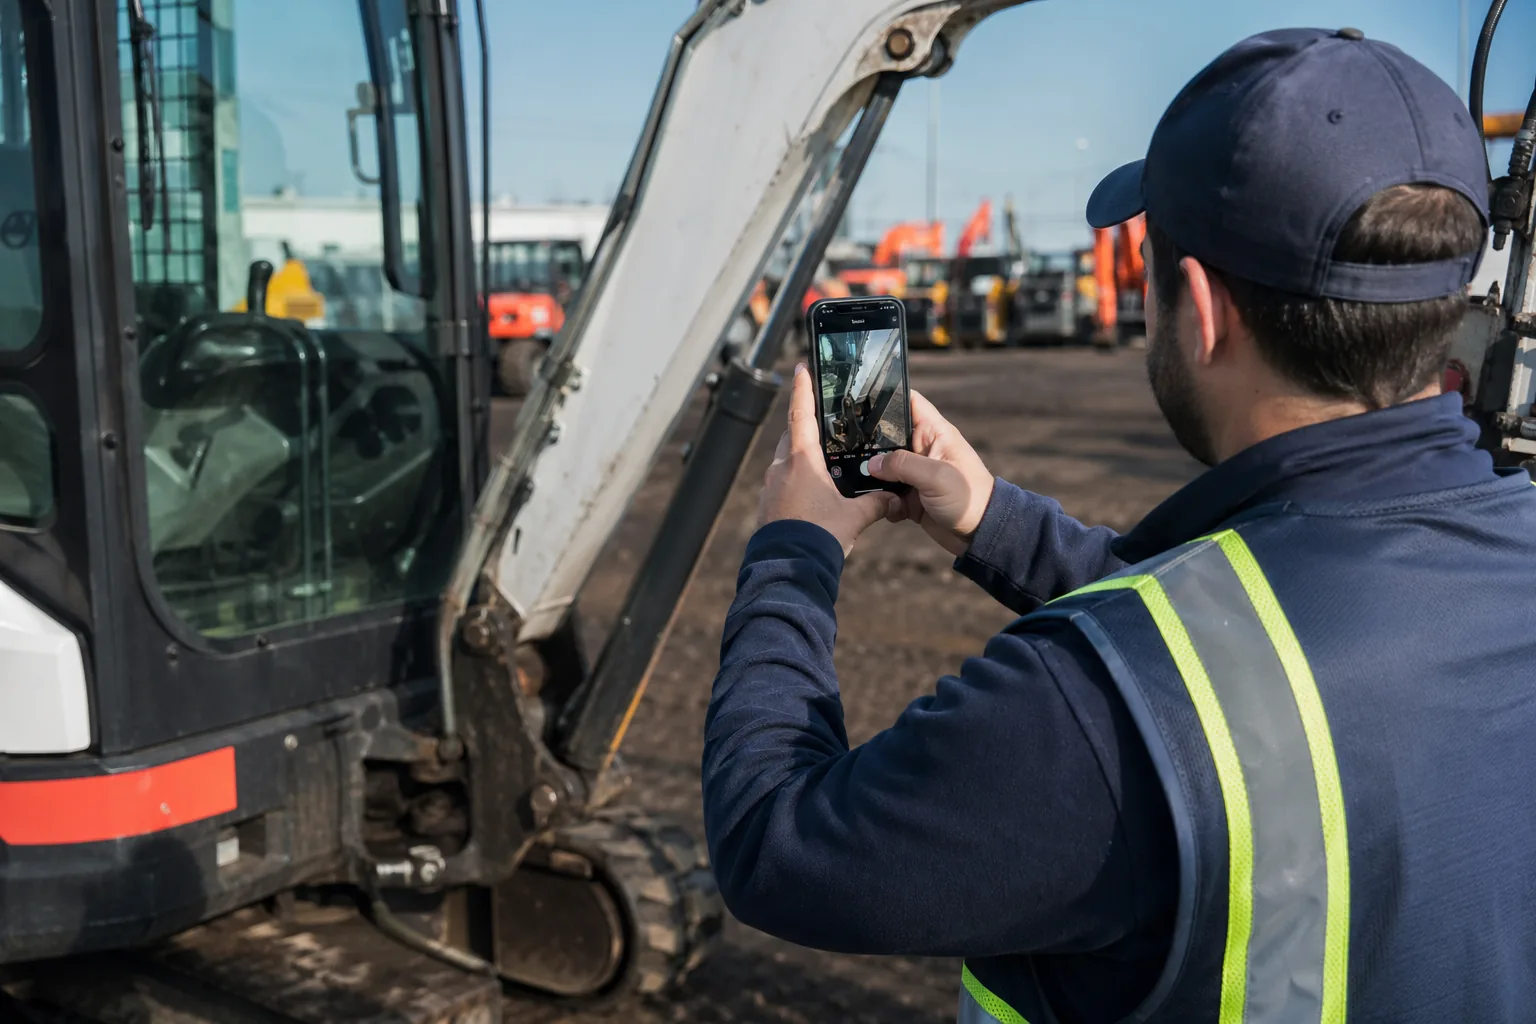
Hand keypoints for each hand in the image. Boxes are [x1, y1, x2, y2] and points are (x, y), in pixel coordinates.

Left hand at [757, 363, 899, 555]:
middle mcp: (781, 468)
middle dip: (805, 428)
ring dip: (800, 458)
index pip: (802, 414)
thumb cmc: (820, 537)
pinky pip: (781, 483)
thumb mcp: (854, 518)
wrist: (789, 568)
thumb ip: (875, 504)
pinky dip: (794, 480)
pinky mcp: (766, 505)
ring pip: (785, 461)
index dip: (803, 389)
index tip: (800, 369)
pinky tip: (810, 494)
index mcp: (801, 461)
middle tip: (820, 422)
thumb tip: (893, 499)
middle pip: (791, 436)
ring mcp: (770, 487)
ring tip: (821, 464)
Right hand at [867, 389, 994, 556]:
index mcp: (934, 433)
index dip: (887, 397)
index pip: (909, 402)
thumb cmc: (969, 498)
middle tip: (848, 448)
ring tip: (866, 485)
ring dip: (872, 478)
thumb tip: (871, 464)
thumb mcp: (936, 476)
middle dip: (868, 443)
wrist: (980, 535)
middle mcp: (921, 449)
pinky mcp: (909, 496)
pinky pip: (886, 494)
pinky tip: (888, 508)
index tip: (860, 399)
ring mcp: (914, 473)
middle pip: (887, 435)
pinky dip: (883, 502)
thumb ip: (902, 464)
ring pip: (882, 467)